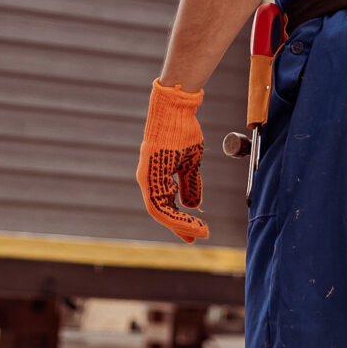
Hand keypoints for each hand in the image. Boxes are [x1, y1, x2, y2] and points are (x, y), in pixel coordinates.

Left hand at [135, 80, 207, 244]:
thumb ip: (191, 183)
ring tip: (199, 231)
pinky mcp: (149, 172)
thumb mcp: (190, 162)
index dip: (180, 220)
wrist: (176, 109)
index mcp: (158, 176)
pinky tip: (192, 217)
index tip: (198, 230)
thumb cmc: (182, 131)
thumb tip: (195, 205)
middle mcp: (149, 178)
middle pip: (161, 211)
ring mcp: (147, 176)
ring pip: (159, 210)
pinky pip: (159, 201)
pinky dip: (175, 213)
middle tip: (196, 238)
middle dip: (180, 226)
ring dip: (179, 223)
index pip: (166, 205)